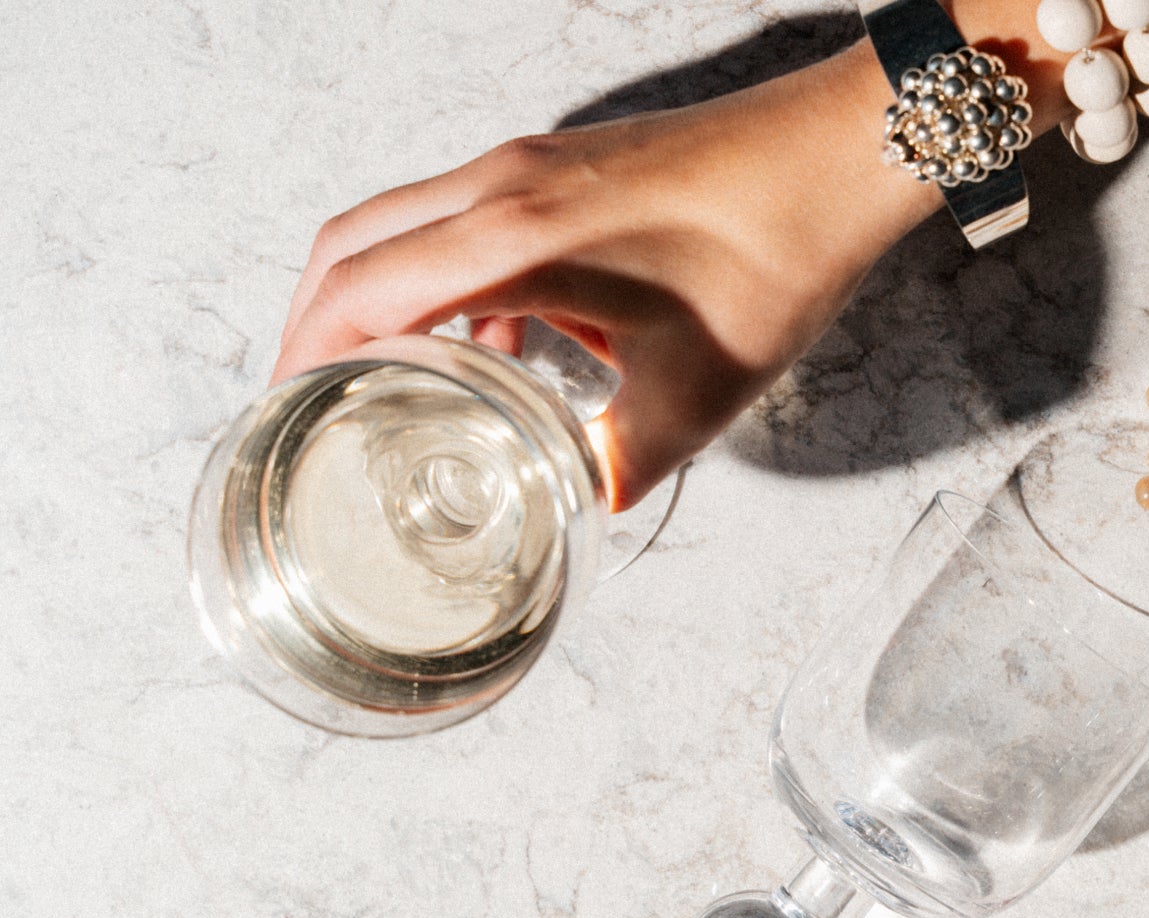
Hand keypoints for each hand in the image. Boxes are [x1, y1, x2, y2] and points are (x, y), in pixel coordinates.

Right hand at [274, 45, 938, 509]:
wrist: (839, 156)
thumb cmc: (775, 256)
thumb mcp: (696, 391)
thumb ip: (620, 462)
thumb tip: (581, 508)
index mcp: (514, 238)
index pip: (357, 288)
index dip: (303, 354)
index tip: (286, 412)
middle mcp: (503, 184)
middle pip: (354, 242)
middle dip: (316, 321)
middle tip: (315, 397)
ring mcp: (533, 161)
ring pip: (411, 222)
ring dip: (389, 294)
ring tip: (403, 379)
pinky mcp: (568, 160)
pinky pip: (472, 215)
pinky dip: (458, 274)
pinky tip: (510, 340)